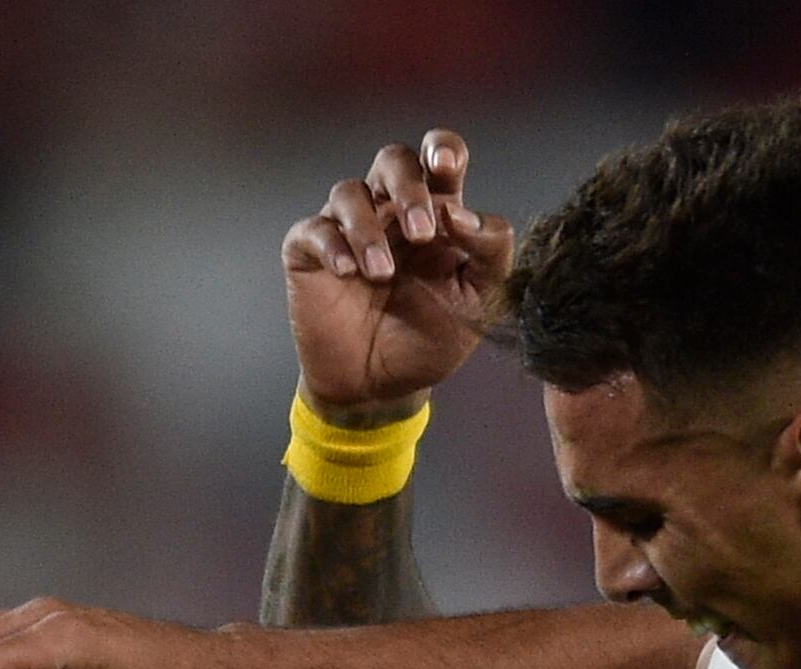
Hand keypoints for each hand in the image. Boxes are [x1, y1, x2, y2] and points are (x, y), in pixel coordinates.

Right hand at [285, 129, 510, 422]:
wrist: (383, 388)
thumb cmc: (431, 339)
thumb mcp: (480, 303)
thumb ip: (491, 254)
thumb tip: (465, 213)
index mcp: (436, 213)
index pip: (439, 158)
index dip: (442, 148)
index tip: (446, 165)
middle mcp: (390, 211)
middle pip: (392, 160)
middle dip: (408, 188)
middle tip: (422, 233)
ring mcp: (347, 228)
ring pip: (350, 191)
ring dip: (368, 228)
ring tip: (382, 273)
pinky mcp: (310, 252)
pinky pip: (314, 229)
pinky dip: (332, 245)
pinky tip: (348, 272)